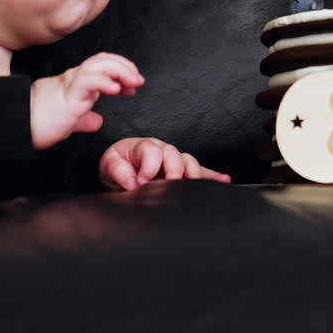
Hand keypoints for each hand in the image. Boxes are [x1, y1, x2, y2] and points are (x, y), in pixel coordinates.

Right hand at [30, 53, 143, 149]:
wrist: (17, 127)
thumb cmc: (38, 125)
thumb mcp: (68, 123)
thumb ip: (83, 121)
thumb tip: (98, 122)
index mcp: (75, 84)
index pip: (101, 67)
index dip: (120, 70)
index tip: (134, 85)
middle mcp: (73, 79)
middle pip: (103, 60)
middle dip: (125, 67)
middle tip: (139, 80)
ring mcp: (70, 84)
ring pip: (98, 65)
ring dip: (119, 70)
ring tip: (132, 81)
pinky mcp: (66, 95)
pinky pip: (88, 81)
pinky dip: (104, 81)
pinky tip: (115, 89)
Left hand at [99, 137, 232, 190]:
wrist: (121, 169)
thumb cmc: (117, 165)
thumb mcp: (109, 165)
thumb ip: (118, 171)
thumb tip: (133, 182)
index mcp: (142, 146)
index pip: (151, 150)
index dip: (148, 167)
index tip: (141, 183)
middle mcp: (161, 150)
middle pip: (173, 154)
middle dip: (173, 170)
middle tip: (167, 185)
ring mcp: (173, 160)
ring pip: (188, 161)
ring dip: (192, 174)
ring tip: (193, 186)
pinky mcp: (182, 170)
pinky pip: (200, 171)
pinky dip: (212, 176)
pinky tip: (224, 180)